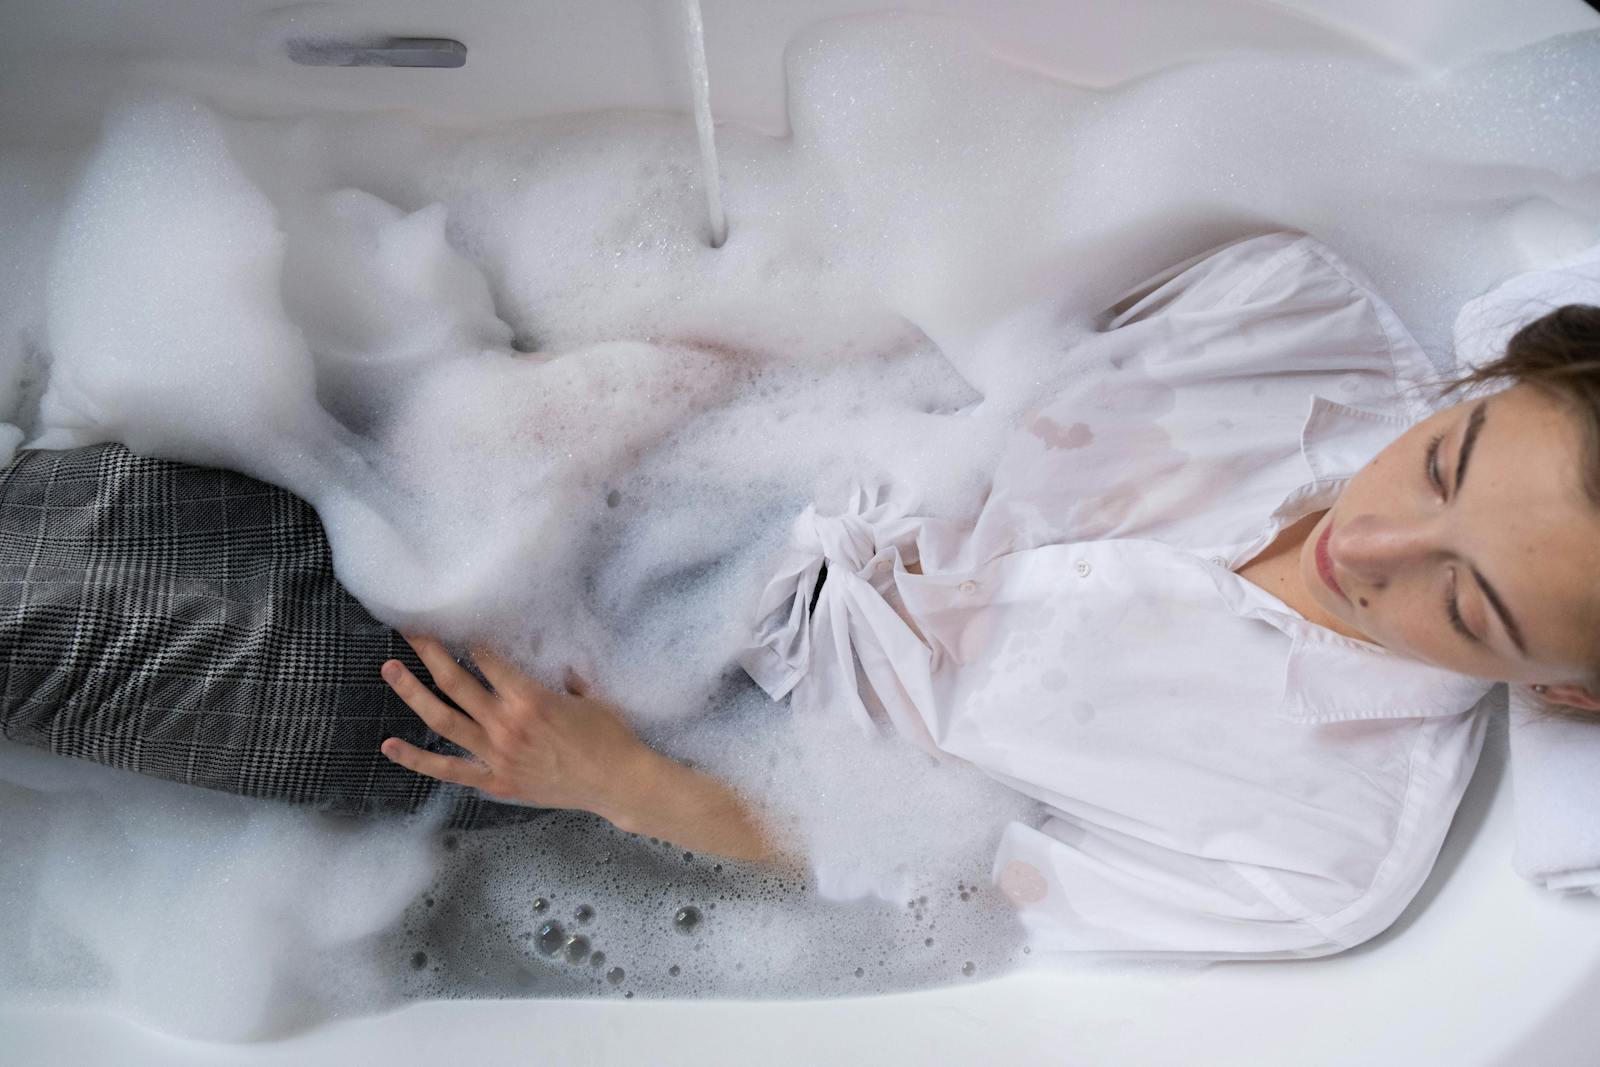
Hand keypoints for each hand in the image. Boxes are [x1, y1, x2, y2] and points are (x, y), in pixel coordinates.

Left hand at [378, 633, 656, 820]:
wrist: (618, 783)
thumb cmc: (611, 736)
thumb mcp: (592, 697)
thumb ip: (566, 682)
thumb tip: (557, 671)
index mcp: (530, 698)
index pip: (488, 662)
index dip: (471, 644)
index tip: (457, 630)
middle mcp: (505, 724)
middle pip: (456, 682)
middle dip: (429, 652)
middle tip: (409, 631)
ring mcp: (496, 755)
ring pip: (443, 720)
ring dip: (413, 692)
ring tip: (389, 669)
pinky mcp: (495, 781)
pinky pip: (449, 769)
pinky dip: (417, 759)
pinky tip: (390, 745)